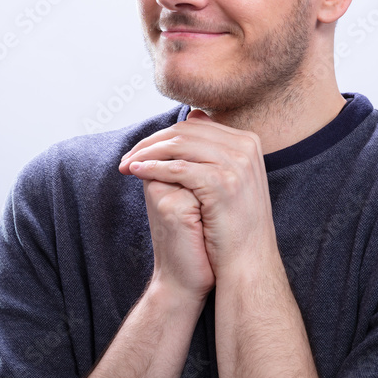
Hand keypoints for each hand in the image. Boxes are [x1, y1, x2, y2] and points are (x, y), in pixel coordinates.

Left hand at [119, 110, 277, 277]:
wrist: (249, 262)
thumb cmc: (234, 224)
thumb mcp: (230, 178)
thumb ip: (213, 149)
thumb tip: (192, 115)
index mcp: (247, 141)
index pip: (196, 125)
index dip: (164, 135)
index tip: (142, 149)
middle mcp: (245, 147)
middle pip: (186, 131)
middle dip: (151, 142)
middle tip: (128, 156)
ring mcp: (237, 164)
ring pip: (180, 145)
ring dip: (147, 153)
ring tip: (127, 164)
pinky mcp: (223, 183)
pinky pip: (179, 168)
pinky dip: (154, 167)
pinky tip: (137, 172)